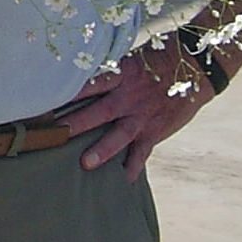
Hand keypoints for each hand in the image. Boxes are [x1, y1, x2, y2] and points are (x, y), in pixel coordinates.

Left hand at [55, 38, 215, 181]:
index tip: (44, 100)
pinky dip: (133, 167)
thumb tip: (80, 72)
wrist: (196, 68)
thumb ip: (109, 71)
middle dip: (76, 123)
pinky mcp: (155, 130)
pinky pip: (142, 153)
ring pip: (119, 135)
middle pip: (98, 111)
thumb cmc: (159, 59)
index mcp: (120, 75)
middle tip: (54, 134)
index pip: (88, 83)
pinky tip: (122, 182)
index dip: (67, 92)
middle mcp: (128, 97)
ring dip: (102, 150)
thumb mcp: (131, 59)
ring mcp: (142, 116)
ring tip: (85, 164)